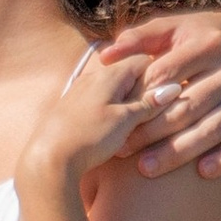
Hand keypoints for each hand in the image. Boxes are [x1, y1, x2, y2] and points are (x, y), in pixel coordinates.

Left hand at [16, 45, 164, 203]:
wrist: (49, 159)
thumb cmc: (89, 137)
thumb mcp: (124, 121)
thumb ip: (148, 103)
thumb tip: (172, 88)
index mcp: (108, 74)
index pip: (143, 60)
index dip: (159, 74)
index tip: (169, 93)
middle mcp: (92, 77)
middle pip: (128, 74)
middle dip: (144, 90)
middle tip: (156, 112)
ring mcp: (79, 91)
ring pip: (113, 89)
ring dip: (127, 103)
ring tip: (136, 125)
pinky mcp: (71, 107)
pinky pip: (99, 101)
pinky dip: (111, 111)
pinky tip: (113, 130)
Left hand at [103, 12, 220, 178]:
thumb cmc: (198, 39)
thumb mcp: (173, 30)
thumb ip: (140, 39)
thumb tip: (106, 55)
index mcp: (213, 42)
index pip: (170, 71)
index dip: (141, 95)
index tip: (115, 114)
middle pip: (189, 104)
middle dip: (153, 129)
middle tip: (122, 148)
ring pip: (214, 127)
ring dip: (180, 150)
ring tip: (146, 168)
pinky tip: (202, 172)